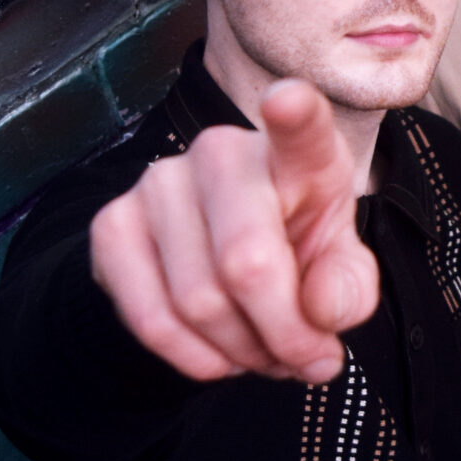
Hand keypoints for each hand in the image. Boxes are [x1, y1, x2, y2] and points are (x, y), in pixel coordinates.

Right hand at [88, 80, 379, 382]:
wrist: (220, 269)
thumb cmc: (295, 256)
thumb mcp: (341, 274)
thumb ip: (348, 291)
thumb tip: (320, 310)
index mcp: (299, 155)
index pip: (300, 128)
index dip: (294, 114)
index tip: (289, 99)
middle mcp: (223, 153)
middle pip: (247, 264)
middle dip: (283, 336)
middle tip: (305, 360)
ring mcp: (159, 183)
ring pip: (199, 302)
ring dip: (242, 353)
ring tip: (264, 354)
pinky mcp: (112, 225)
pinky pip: (150, 320)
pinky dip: (195, 359)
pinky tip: (219, 355)